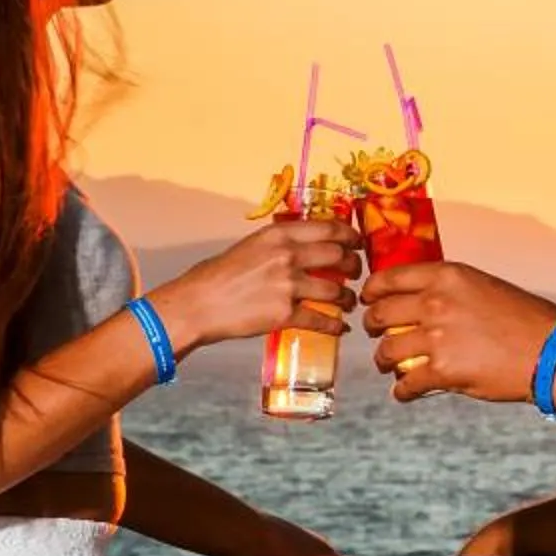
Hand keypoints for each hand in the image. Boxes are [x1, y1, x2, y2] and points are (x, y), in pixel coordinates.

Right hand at [150, 218, 362, 351]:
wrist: (198, 304)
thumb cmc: (218, 275)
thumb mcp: (251, 245)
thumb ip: (280, 243)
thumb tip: (306, 244)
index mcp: (278, 235)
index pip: (328, 228)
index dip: (350, 235)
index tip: (357, 241)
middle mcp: (287, 256)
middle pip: (338, 256)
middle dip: (354, 265)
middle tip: (356, 271)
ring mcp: (288, 285)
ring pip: (336, 290)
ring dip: (348, 297)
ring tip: (349, 301)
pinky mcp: (285, 314)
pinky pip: (321, 320)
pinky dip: (335, 325)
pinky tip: (340, 327)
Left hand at [360, 262, 555, 404]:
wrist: (551, 351)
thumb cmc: (526, 320)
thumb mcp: (485, 287)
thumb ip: (450, 291)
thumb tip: (423, 303)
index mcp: (446, 276)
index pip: (389, 278)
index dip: (372, 291)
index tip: (369, 299)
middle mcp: (436, 302)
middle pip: (380, 314)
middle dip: (373, 327)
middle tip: (377, 335)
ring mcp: (436, 337)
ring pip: (385, 350)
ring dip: (383, 361)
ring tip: (389, 366)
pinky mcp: (442, 370)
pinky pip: (405, 383)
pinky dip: (402, 391)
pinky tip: (405, 392)